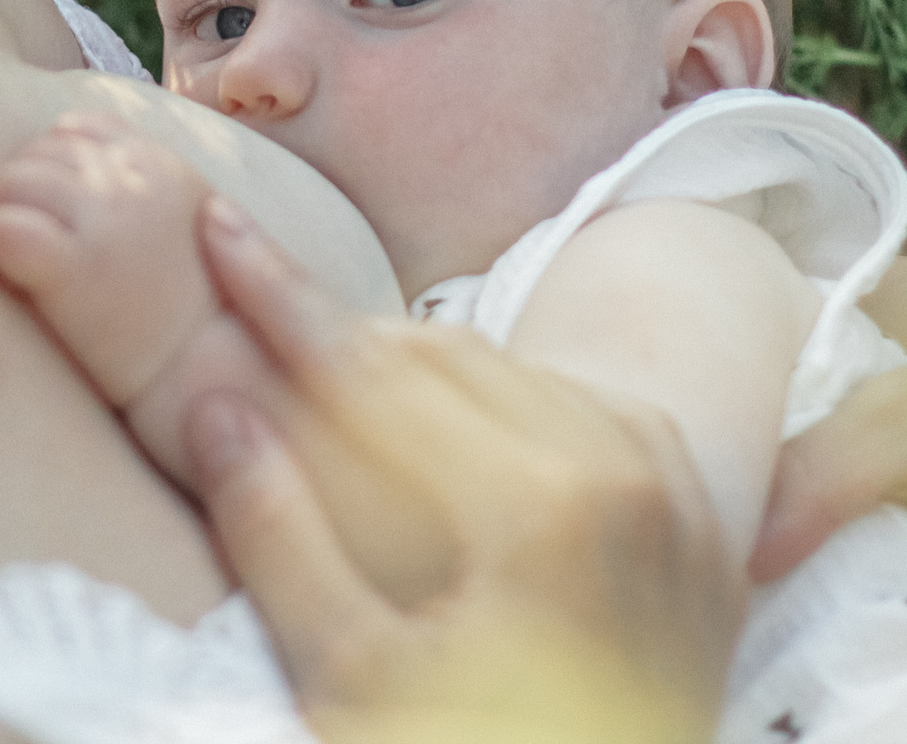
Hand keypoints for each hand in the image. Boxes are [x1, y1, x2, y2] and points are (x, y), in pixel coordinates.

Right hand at [184, 197, 734, 743]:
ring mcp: (668, 479)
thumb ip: (282, 540)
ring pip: (509, 371)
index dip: (281, 296)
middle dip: (338, 330)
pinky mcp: (691, 502)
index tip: (214, 225)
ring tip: (324, 370)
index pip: (373, 372)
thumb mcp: (357, 681)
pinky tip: (435, 429)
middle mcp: (623, 466)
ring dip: (412, 365)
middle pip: (443, 355)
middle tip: (252, 292)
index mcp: (541, 507)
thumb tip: (219, 408)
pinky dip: (493, 401)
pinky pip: (575, 406)